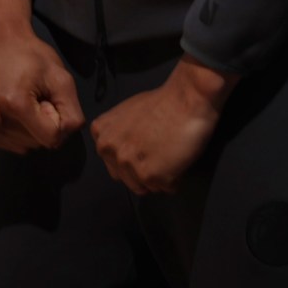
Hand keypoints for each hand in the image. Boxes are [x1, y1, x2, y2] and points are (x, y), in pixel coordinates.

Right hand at [0, 0, 84, 151]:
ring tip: (21, 99)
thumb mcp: (60, 76)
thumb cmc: (30, 55)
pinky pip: (8, 145)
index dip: (56, 118)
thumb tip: (64, 136)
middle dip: (42, 123)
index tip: (47, 97)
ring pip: (24, 146)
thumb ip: (72, 111)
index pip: (52, 138)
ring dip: (28, 127)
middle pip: (37, 143)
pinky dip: (15, 131)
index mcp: (15, 104)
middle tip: (33, 95)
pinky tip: (10, 109)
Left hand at [89, 58, 232, 194]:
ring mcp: (129, 164)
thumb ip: (117, 134)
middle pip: (128, 179)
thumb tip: (121, 151)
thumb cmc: (162, 103)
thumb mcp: (125, 113)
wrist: (186, 98)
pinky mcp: (151, 175)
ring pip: (146, 187)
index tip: (144, 147)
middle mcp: (110, 151)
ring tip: (169, 153)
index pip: (113, 165)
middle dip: (145, 170)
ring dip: (161, 176)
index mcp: (101, 135)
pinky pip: (167, 189)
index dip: (133, 159)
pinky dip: (177, 179)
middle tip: (160, 151)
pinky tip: (179, 158)